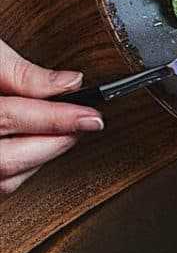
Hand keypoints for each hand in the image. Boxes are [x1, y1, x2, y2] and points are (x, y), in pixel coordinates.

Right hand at [0, 39, 101, 193]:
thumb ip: (19, 72)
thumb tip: (68, 83)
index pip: (10, 118)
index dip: (55, 119)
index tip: (91, 116)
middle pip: (7, 159)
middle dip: (53, 142)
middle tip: (83, 124)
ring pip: (3, 179)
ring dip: (39, 159)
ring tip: (62, 134)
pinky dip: (18, 171)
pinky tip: (33, 150)